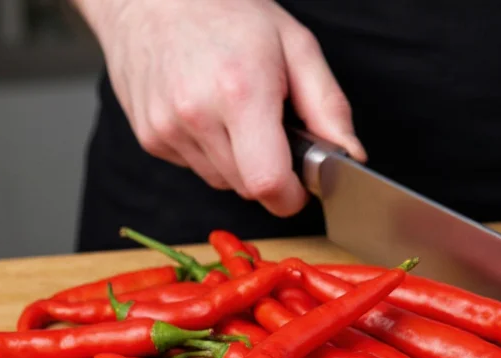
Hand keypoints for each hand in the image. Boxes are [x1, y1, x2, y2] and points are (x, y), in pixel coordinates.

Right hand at [81, 0, 365, 215]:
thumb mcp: (296, 46)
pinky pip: (196, 168)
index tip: (300, 184)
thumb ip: (329, 107)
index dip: (291, 196)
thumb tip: (350, 155)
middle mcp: (197, 114)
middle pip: (248, 188)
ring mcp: (167, 129)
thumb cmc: (228, 13)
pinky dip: (210, 152)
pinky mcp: (150, 137)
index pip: (268, 183)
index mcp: (240, 92)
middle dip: (269, 172)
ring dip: (239, 162)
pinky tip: (208, 113)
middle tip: (270, 128)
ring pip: (222, 182)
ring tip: (235, 113)